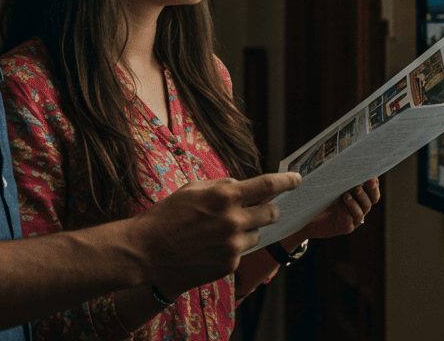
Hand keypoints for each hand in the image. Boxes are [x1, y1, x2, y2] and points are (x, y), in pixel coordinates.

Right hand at [129, 172, 300, 297]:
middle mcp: (233, 221)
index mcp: (225, 196)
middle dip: (271, 209)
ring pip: (258, 234)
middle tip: (262, 208)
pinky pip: (241, 252)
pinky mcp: (228, 264)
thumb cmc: (167, 216)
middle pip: (272, 213)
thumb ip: (223, 187)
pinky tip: (211, 246)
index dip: (287, 181)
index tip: (297, 180)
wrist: (146, 252)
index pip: (268, 185)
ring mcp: (233, 245)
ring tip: (221, 231)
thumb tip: (244, 186)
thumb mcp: (193, 189)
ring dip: (248, 230)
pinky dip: (232, 247)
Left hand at [294, 178, 379, 240]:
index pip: (373, 190)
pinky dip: (346, 211)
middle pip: (372, 200)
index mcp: (359, 196)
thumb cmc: (321, 197)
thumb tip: (345, 164)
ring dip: (357, 201)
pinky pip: (350, 219)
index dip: (374, 184)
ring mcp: (354, 219)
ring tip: (347, 194)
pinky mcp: (346, 227)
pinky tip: (340, 206)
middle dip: (370, 191)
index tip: (372, 176)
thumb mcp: (332, 185)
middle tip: (365, 183)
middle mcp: (360, 207)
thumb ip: (340, 178)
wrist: (308, 216)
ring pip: (362, 210)